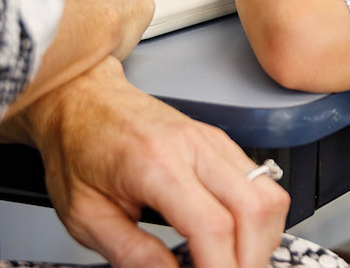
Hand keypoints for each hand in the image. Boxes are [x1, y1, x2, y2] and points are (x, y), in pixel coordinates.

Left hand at [13, 56, 288, 267]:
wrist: (82, 98)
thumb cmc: (78, 148)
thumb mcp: (83, 215)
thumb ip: (130, 253)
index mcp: (156, 164)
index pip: (212, 226)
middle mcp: (195, 147)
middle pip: (256, 209)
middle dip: (252, 259)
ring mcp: (215, 142)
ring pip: (271, 195)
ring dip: (263, 240)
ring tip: (233, 263)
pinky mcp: (222, 143)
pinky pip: (263, 184)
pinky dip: (259, 220)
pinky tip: (235, 239)